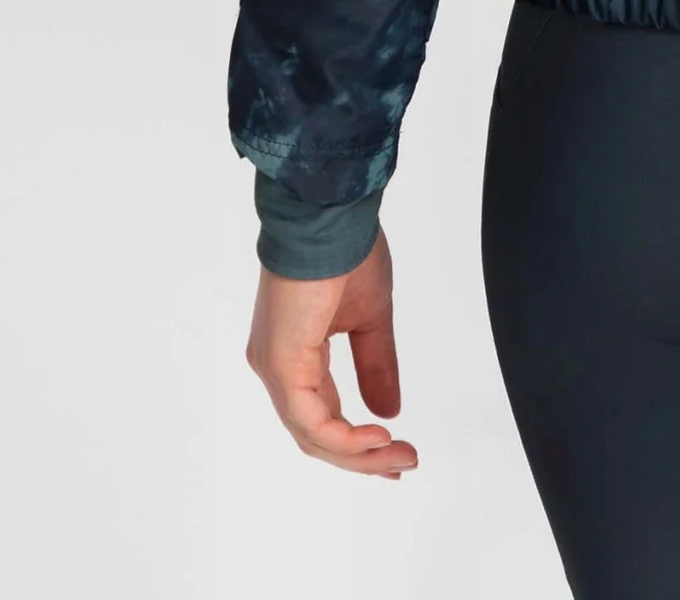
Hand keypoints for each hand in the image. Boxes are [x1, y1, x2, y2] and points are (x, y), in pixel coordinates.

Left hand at [243, 228, 418, 474]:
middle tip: (403, 465)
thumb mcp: (371, 318)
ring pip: (312, 435)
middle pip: (316, 435)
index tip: (398, 452)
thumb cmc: (346, 250)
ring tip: (399, 455)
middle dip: (363, 458)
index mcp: (295, 355)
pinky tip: (376, 438)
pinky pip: (309, 420)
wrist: (330, 214)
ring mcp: (275, 368)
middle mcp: (277, 367)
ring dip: (359, 454)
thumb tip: (388, 410)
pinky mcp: (281, 365)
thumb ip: (377, 365)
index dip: (359, 443)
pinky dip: (344, 437)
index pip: (322, 417)